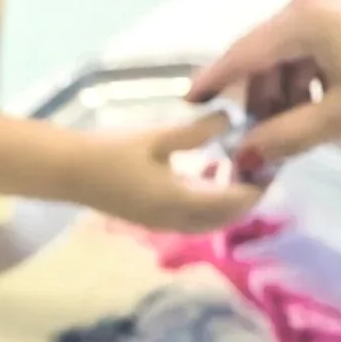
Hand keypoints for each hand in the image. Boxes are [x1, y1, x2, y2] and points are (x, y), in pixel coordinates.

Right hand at [65, 115, 263, 231]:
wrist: (67, 171)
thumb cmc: (109, 152)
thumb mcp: (157, 137)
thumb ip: (197, 131)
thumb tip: (232, 118)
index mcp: (180, 202)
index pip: (233, 202)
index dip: (256, 186)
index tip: (273, 162)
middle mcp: (175, 221)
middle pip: (226, 218)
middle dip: (248, 198)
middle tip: (262, 168)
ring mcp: (162, 223)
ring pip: (210, 222)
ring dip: (229, 203)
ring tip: (240, 172)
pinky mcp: (151, 218)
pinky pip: (194, 218)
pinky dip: (211, 204)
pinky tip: (210, 176)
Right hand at [187, 0, 340, 171]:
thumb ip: (286, 136)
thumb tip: (247, 155)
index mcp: (304, 16)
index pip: (243, 53)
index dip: (216, 82)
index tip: (192, 102)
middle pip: (272, 46)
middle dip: (262, 91)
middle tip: (258, 132)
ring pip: (302, 40)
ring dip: (293, 80)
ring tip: (301, 121)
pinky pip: (330, 31)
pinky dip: (320, 63)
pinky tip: (332, 95)